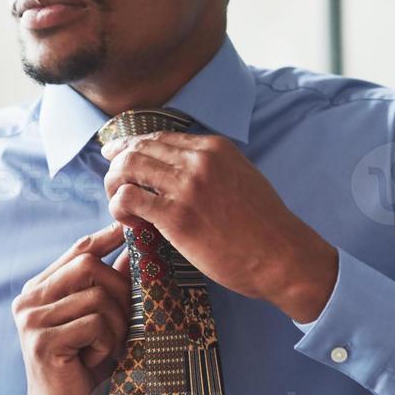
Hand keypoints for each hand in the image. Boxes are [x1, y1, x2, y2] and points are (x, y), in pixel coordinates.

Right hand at [3, 222, 131, 394]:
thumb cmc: (85, 369)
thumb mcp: (104, 322)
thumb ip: (113, 285)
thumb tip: (135, 249)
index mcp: (41, 290)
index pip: (78, 251)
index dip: (107, 236)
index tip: (132, 226)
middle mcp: (30, 300)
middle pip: (89, 266)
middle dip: (119, 292)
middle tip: (123, 327)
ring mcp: (31, 320)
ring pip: (96, 296)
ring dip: (115, 326)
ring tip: (106, 349)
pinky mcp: (42, 341)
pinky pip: (94, 323)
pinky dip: (106, 343)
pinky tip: (94, 360)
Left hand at [101, 131, 337, 322]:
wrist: (282, 256)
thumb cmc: (264, 227)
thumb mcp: (242, 177)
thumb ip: (212, 168)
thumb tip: (180, 170)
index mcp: (214, 147)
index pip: (158, 137)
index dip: (130, 146)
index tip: (115, 156)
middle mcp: (199, 160)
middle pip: (137, 148)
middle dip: (116, 165)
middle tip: (112, 186)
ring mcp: (187, 187)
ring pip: (127, 168)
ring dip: (114, 186)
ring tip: (122, 208)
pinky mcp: (177, 216)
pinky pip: (128, 199)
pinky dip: (119, 208)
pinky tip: (130, 223)